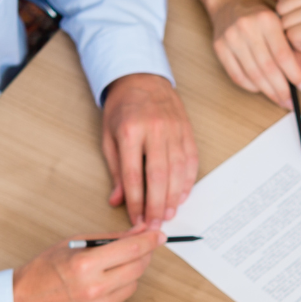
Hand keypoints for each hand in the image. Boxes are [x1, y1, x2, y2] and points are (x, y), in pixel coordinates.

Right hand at [13, 229, 162, 301]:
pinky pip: (121, 301)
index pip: (132, 249)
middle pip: (138, 268)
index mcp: (85, 264)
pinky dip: (117, 291)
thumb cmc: (44, 271)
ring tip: (109, 269)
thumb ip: (109, 238)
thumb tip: (138, 232)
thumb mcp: (73, 244)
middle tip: (141, 247)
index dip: (150, 240)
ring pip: (132, 285)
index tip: (159, 235)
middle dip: (143, 255)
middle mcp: (94, 288)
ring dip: (128, 273)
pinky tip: (100, 286)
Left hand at [100, 73, 198, 225]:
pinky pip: (191, 160)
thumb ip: (116, 170)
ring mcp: (174, 130)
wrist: (141, 77)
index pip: (134, 175)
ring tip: (169, 214)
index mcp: (130, 132)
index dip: (136, 202)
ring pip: (178, 171)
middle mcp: (155, 131)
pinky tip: (182, 195)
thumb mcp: (109, 137)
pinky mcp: (186, 130)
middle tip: (155, 224)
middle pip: (159, 176)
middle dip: (157, 205)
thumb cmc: (122, 108)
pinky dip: (188, 181)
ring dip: (174, 197)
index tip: (136, 218)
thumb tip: (117, 200)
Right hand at [207, 0, 300, 107]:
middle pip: (268, 68)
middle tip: (291, 101)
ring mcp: (231, 38)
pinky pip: (236, 75)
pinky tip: (261, 89)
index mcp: (267, 20)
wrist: (229, 0)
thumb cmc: (259, 13)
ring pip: (253, 74)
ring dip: (268, 91)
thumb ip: (294, 46)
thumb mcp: (281, 22)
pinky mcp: (219, 47)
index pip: (283, 55)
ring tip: (279, 99)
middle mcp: (247, 28)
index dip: (294, 74)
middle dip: (281, 88)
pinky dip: (250, 86)